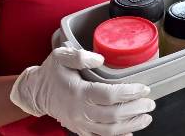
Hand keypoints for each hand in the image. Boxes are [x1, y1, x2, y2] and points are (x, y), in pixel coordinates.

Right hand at [10, 47, 154, 135]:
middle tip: (150, 103)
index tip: (144, 89)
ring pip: (110, 130)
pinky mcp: (80, 129)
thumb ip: (80, 56)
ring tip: (146, 117)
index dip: (129, 93)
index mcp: (78, 92)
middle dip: (135, 110)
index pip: (109, 95)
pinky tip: (130, 132)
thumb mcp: (61, 56)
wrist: (35, 92)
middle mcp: (80, 111)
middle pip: (113, 115)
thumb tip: (100, 59)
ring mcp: (80, 123)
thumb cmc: (51, 72)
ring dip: (131, 125)